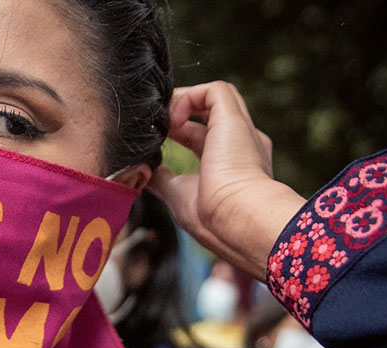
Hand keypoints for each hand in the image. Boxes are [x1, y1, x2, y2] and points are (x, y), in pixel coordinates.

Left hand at [148, 82, 305, 280]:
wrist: (236, 218)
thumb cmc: (213, 217)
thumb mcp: (180, 196)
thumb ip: (164, 181)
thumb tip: (145, 174)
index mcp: (233, 165)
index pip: (203, 138)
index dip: (178, 134)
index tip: (156, 142)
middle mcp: (241, 144)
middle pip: (209, 115)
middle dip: (178, 116)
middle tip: (154, 128)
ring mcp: (241, 129)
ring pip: (214, 97)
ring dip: (182, 103)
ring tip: (163, 122)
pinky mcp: (235, 117)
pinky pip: (214, 90)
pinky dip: (189, 98)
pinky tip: (175, 120)